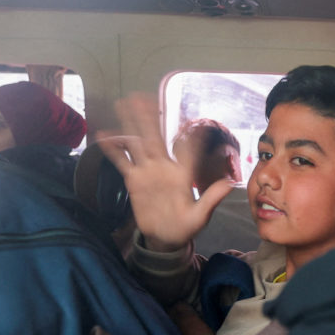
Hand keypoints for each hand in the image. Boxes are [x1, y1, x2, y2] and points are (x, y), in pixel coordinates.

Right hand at [97, 94, 232, 250]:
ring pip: (138, 142)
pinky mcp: (134, 180)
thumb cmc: (186, 227)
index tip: (186, 114)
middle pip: (156, 136)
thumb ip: (212, 199)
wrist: (165, 238)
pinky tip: (104, 135)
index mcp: (183, 173)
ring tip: (122, 105)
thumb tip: (230, 183)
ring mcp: (148, 171)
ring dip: (130, 124)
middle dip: (149, 117)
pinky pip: (122, 161)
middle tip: (141, 97)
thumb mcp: (201, 216)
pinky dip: (114, 149)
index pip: (187, 148)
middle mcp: (164, 167)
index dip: (187, 132)